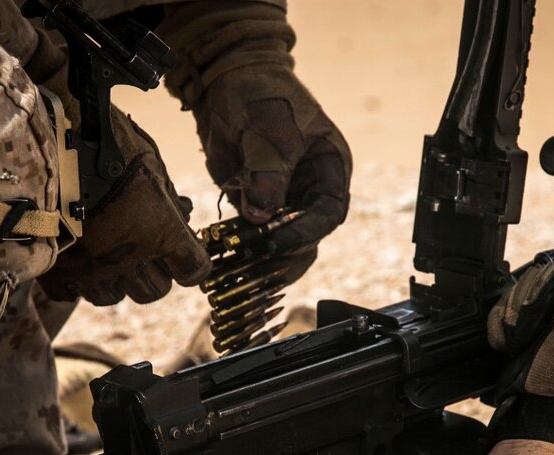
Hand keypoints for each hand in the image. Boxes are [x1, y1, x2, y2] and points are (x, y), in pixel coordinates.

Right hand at [37, 107, 211, 304]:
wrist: (51, 147)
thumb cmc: (108, 147)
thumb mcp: (152, 166)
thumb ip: (168, 199)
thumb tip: (181, 212)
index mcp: (162, 234)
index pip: (193, 270)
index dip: (191, 264)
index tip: (185, 256)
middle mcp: (130, 260)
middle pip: (155, 291)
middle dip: (153, 273)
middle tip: (142, 250)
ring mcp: (93, 271)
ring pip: (115, 297)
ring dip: (116, 279)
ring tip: (106, 253)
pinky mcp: (58, 273)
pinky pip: (74, 294)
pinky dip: (78, 281)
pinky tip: (76, 259)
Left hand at [160, 2, 351, 282]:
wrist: (225, 82)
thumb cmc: (259, 95)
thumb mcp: (268, 130)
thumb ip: (267, 173)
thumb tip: (262, 216)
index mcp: (330, 169)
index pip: (328, 214)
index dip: (304, 233)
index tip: (275, 244)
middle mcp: (311, 192)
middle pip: (306, 238)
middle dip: (281, 257)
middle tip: (253, 268)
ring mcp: (284, 202)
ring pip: (280, 246)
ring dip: (259, 262)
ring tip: (235, 273)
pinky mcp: (256, 208)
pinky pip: (253, 239)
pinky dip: (240, 252)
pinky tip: (223, 262)